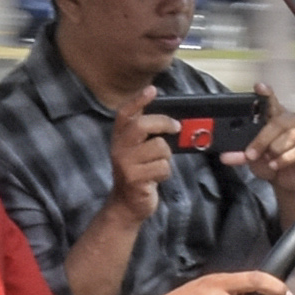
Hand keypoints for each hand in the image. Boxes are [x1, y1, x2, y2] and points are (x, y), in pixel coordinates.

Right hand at [104, 84, 177, 219]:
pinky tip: (156, 178)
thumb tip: (168, 117)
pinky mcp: (135, 179)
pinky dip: (165, 172)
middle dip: (164, 123)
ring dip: (166, 157)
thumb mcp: (136, 151)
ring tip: (158, 165)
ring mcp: (125, 164)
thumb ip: (145, 134)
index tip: (152, 89)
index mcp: (119, 138)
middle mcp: (118, 148)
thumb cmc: (137, 174)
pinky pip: (162, 167)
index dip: (138, 100)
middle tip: (176, 127)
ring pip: (159, 148)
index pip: (125, 114)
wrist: (126, 205)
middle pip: (142, 126)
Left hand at [235, 83, 294, 222]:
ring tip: (268, 160)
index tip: (259, 86)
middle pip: (277, 123)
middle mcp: (289, 121)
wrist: (286, 179)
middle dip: (261, 140)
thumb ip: (239, 154)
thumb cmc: (270, 161)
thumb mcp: (251, 158)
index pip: (270, 100)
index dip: (266, 92)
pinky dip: (282, 161)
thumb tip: (225, 156)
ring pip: (286, 138)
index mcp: (274, 117)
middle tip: (250, 154)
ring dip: (273, 151)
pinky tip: (275, 165)